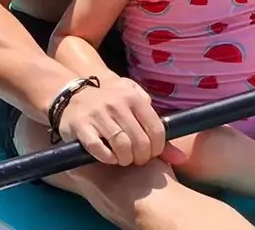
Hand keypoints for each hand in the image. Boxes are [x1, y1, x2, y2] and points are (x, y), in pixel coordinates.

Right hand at [57, 77, 185, 167]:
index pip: (156, 128)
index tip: (154, 154)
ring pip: (121, 145)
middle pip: (139, 140)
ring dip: (126, 159)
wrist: (73, 95)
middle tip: (139, 160)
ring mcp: (98, 115)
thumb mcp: (135, 106)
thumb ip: (155, 126)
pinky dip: (107, 158)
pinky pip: (97, 148)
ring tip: (125, 160)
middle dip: (142, 156)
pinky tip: (110, 158)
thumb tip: (181, 157)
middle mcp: (118, 104)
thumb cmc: (112, 103)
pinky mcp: (81, 126)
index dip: (158, 147)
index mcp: (135, 98)